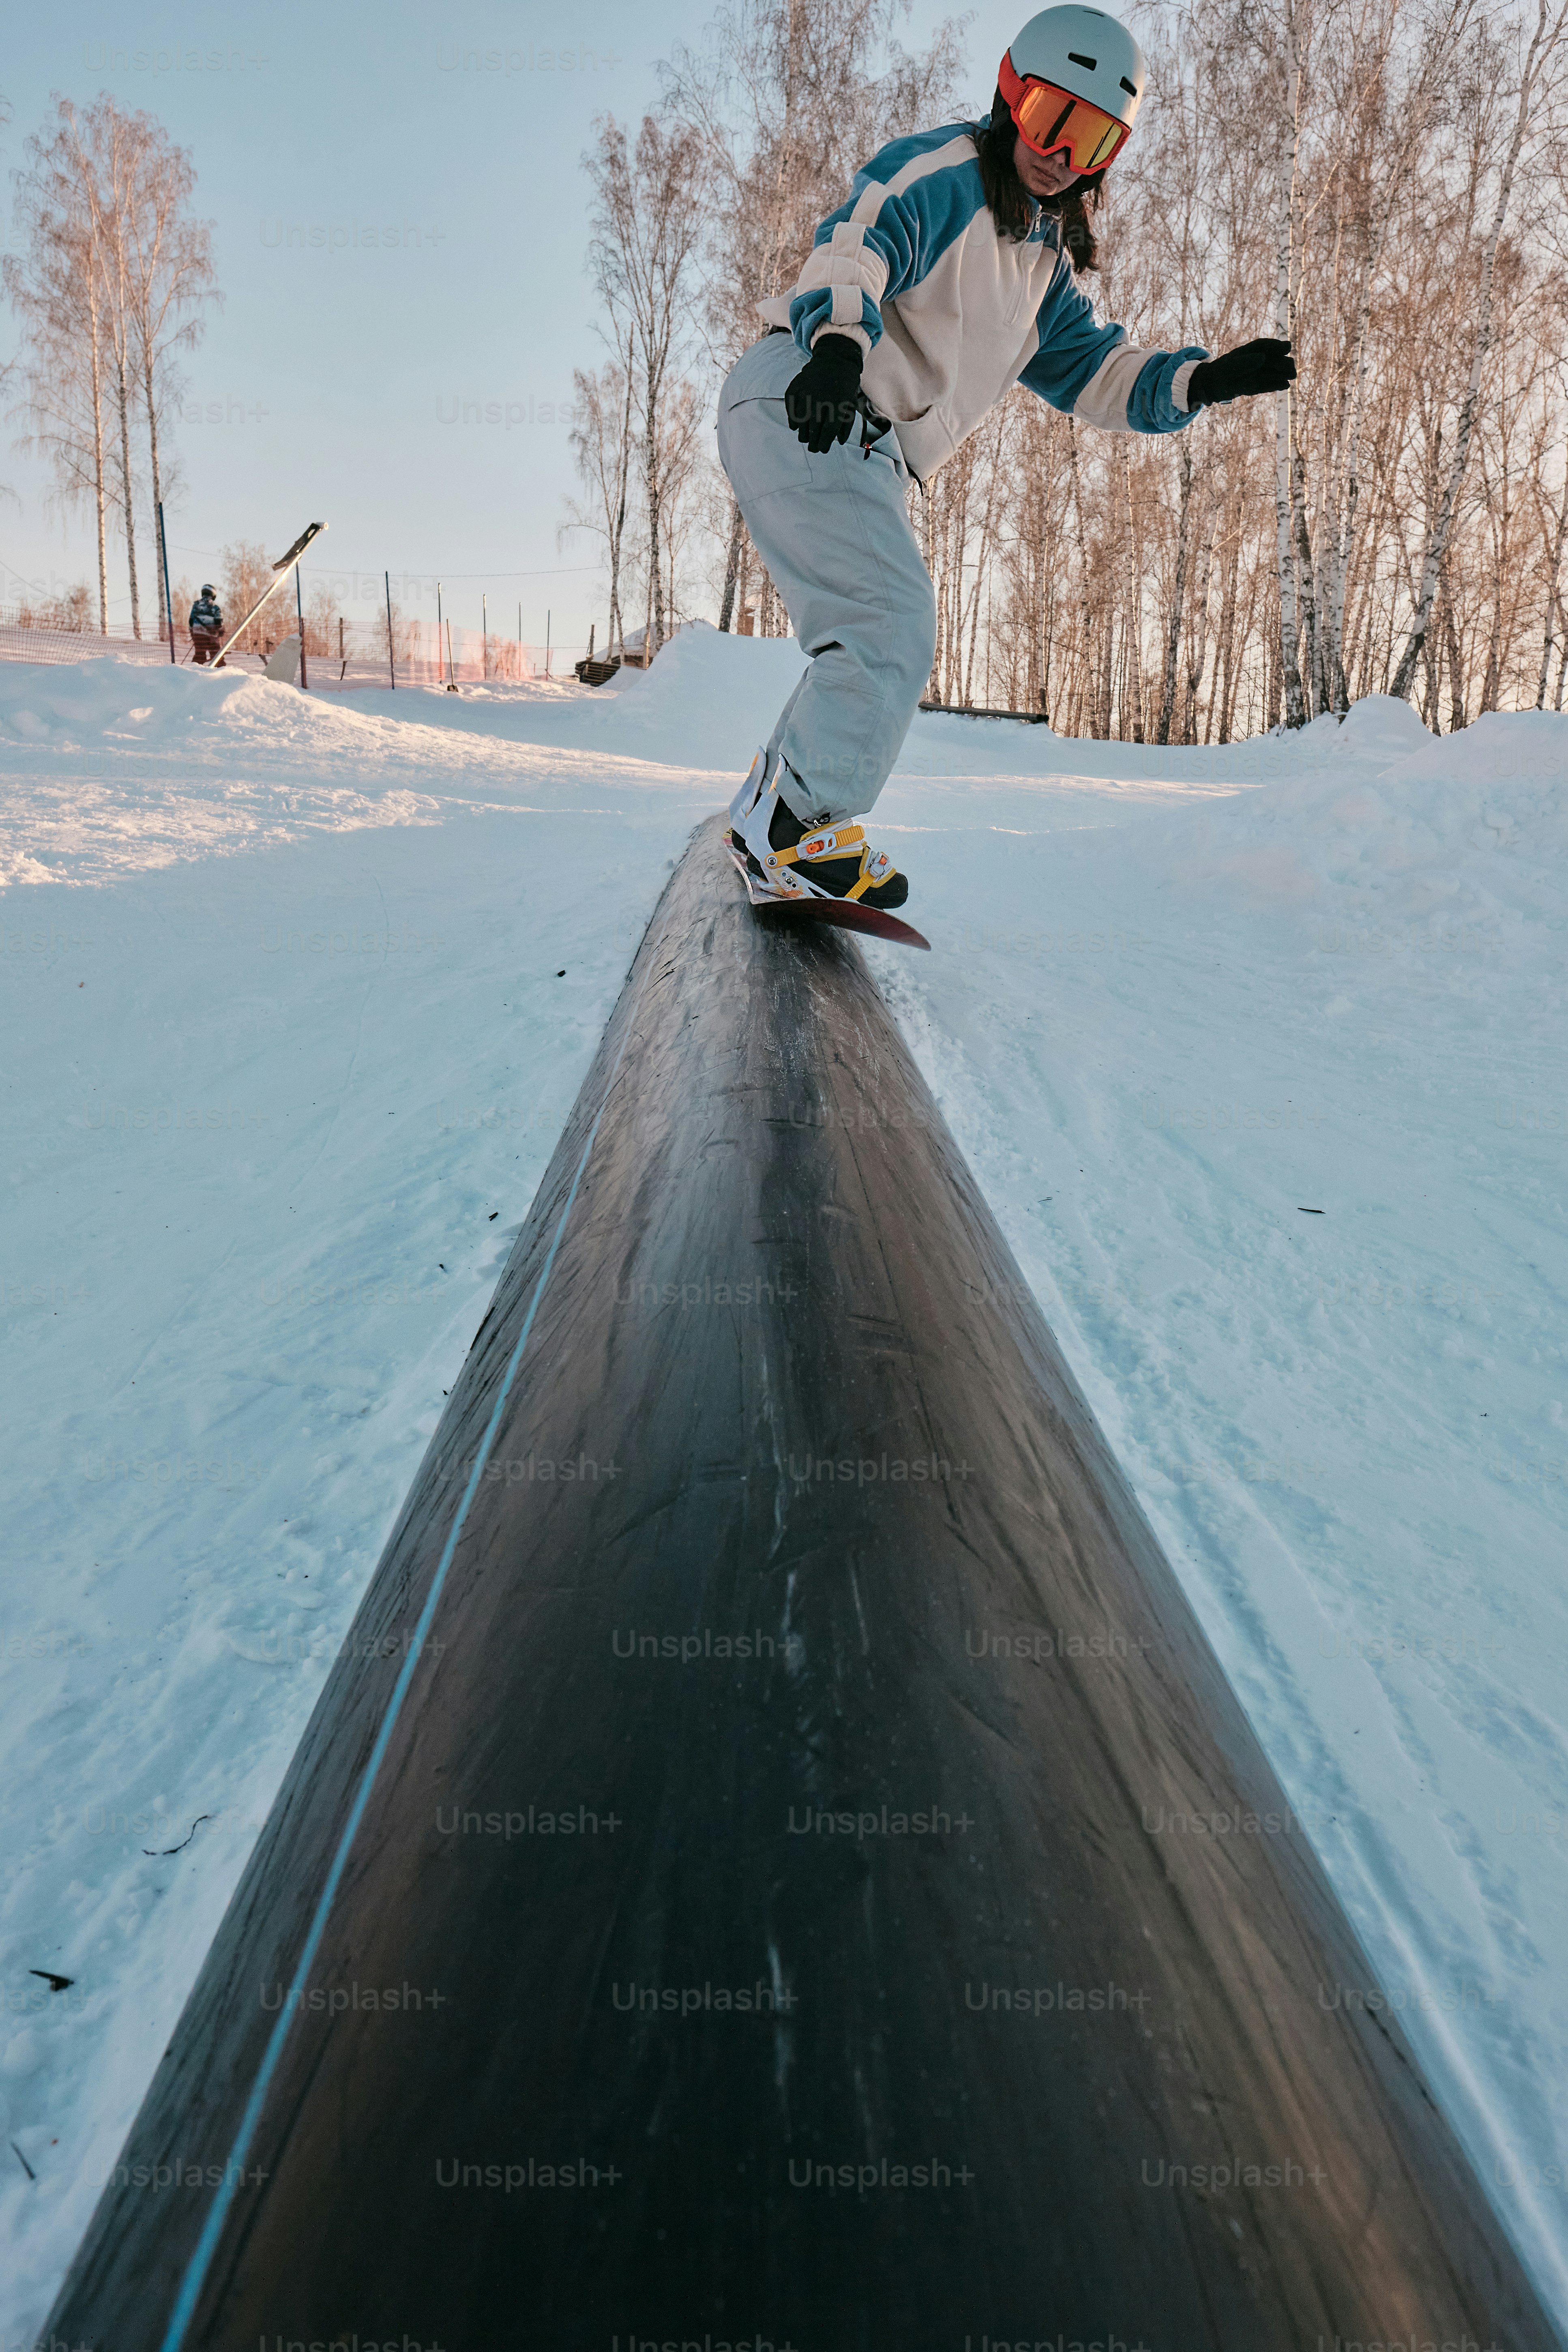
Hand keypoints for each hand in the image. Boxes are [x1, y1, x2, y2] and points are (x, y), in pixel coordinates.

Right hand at [785, 335, 863, 451]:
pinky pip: (791, 407)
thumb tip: (838, 442)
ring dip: (802, 433)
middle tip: (812, 448)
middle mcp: (821, 397)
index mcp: (838, 403)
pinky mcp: (796, 386)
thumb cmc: (845, 386)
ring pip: (800, 419)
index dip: (824, 443)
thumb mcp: (851, 404)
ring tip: (805, 438)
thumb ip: (846, 424)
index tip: (822, 449)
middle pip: (814, 427)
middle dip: (813, 442)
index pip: (829, 430)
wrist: (835, 359)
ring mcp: (806, 390)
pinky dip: (792, 419)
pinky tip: (795, 426)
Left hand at [1188, 338, 1296, 406]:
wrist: (1211, 386)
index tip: (1287, 347)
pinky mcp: (1257, 385)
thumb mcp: (1229, 367)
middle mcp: (1256, 361)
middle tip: (1290, 368)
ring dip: (1283, 373)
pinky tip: (1284, 386)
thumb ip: (1244, 363)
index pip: (1265, 346)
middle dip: (1282, 362)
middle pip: (1273, 359)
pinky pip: (1267, 384)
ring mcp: (1257, 373)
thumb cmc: (1219, 374)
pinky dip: (1275, 385)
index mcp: (1249, 351)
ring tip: (1291, 376)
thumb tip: (1262, 358)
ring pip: (1274, 371)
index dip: (1277, 346)